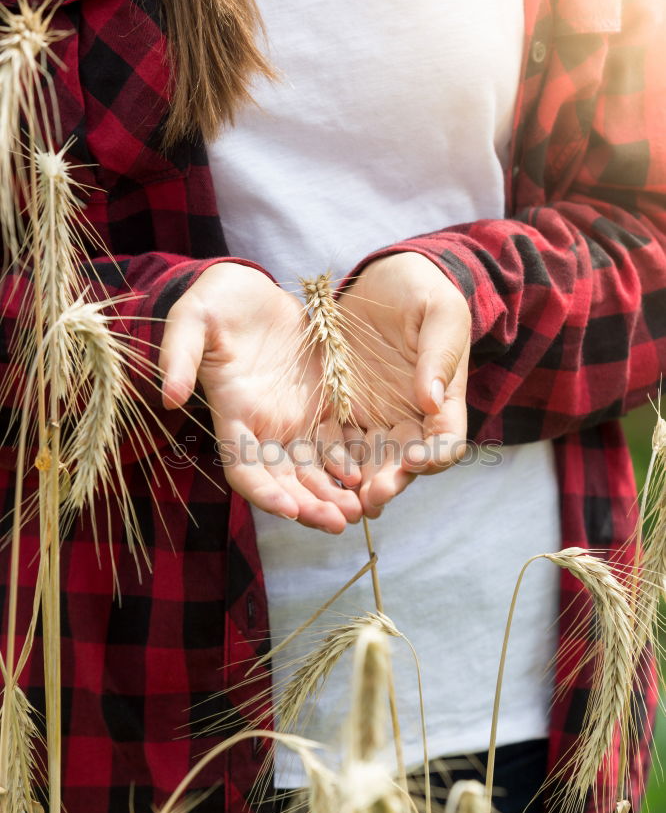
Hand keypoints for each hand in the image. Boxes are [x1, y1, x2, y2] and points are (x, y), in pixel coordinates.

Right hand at [159, 262, 361, 531]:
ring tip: (360, 511)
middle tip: (338, 523)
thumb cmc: (215, 301)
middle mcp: (264, 428)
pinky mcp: (321, 405)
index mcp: (233, 415)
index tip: (288, 509)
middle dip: (309, 506)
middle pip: (285, 480)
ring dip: (334, 494)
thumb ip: (180, 357)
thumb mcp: (192, 320)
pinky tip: (370, 477)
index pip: (244, 468)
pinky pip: (338, 443)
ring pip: (314, 470)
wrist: (251, 289)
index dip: (264, 492)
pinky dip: (351, 463)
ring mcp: (294, 419)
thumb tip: (170, 396)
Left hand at [338, 251, 470, 515]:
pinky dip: (329, 460)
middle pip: (404, 462)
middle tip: (371, 496)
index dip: (433, 457)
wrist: (385, 277)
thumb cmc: (422, 290)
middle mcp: (411, 416)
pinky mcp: (344, 407)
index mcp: (443, 399)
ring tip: (343, 499)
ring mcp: (377, 414)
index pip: (446, 442)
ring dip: (358, 483)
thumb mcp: (439, 312)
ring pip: (370, 460)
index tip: (413, 460)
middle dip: (390, 481)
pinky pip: (337, 440)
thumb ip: (438, 355)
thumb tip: (429, 399)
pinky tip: (315, 472)